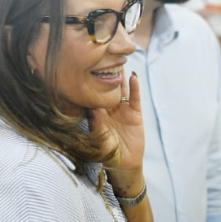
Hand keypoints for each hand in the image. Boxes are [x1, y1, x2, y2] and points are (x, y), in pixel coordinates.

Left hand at [89, 71, 143, 193]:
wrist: (124, 165)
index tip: (85, 68)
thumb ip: (95, 125)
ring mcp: (122, 110)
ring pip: (121, 89)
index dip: (89, 83)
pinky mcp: (135, 114)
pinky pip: (135, 98)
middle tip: (103, 56)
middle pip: (107, 88)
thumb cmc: (106, 154)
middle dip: (105, 74)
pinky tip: (133, 76)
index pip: (92, 95)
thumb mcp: (98, 140)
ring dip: (120, 76)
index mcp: (96, 114)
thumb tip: (91, 109)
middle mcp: (108, 109)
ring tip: (119, 60)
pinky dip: (134, 87)